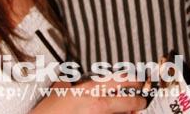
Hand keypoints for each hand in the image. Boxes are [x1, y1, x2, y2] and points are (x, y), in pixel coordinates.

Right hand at [31, 78, 146, 112]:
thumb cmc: (48, 113)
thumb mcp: (56, 92)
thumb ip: (65, 84)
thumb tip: (65, 80)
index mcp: (88, 91)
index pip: (117, 81)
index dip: (132, 80)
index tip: (139, 80)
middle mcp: (97, 105)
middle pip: (127, 102)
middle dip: (138, 101)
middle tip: (141, 101)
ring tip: (131, 112)